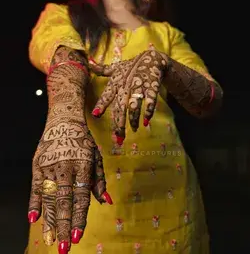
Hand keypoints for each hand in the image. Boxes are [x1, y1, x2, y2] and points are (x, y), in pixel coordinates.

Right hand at [27, 56, 111, 253]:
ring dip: (50, 220)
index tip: (77, 236)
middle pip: (65, 201)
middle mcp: (66, 166)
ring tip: (50, 239)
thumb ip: (100, 180)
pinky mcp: (37, 165)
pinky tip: (33, 219)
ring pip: (49, 198)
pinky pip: (35, 187)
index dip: (79, 217)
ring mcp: (50, 165)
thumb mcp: (96, 156)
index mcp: (84, 164)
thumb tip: (106, 202)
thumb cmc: (83, 141)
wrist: (63, 120)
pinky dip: (35, 203)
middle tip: (63, 248)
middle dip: (64, 226)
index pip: (82, 196)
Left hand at [90, 50, 168, 144]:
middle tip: (118, 139)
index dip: (101, 104)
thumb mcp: (116, 68)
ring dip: (133, 118)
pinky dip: (149, 111)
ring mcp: (139, 85)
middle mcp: (126, 85)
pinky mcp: (152, 86)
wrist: (152, 58)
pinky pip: (150, 100)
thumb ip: (102, 70)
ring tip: (133, 129)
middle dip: (119, 123)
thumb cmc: (131, 66)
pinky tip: (146, 121)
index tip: (95, 115)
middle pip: (121, 106)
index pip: (107, 95)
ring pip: (134, 104)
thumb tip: (88, 62)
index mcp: (116, 82)